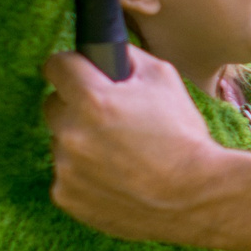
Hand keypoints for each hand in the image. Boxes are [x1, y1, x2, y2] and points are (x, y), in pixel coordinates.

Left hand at [42, 47, 222, 239]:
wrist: (196, 197)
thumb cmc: (183, 137)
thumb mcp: (164, 79)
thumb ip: (127, 58)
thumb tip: (105, 53)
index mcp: (91, 99)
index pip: (55, 66)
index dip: (71, 67)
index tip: (80, 75)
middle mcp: (70, 132)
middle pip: (53, 105)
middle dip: (75, 106)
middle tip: (109, 119)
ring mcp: (65, 168)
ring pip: (61, 142)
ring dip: (80, 143)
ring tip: (118, 154)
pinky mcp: (66, 197)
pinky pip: (65, 175)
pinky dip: (83, 175)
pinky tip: (114, 178)